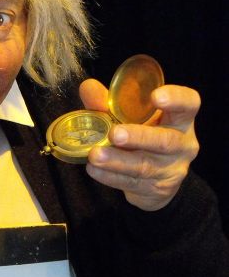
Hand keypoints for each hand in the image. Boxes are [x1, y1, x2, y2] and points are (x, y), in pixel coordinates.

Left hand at [79, 79, 199, 210]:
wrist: (152, 179)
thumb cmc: (141, 136)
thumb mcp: (129, 118)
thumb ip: (109, 103)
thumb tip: (88, 87)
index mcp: (179, 118)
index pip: (189, 104)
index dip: (176, 98)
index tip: (156, 96)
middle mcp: (182, 143)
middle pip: (166, 140)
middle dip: (139, 137)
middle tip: (115, 134)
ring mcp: (171, 169)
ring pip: (145, 165)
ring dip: (117, 160)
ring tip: (94, 154)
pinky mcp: (157, 189)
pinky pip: (132, 182)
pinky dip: (110, 176)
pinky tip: (94, 169)